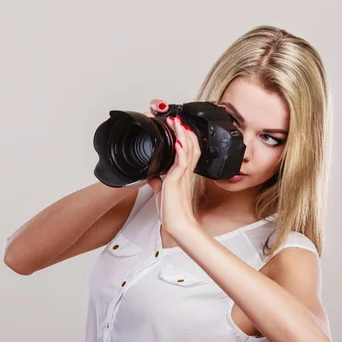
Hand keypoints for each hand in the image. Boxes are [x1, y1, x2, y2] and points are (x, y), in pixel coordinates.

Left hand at [144, 99, 201, 234]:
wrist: (177, 224)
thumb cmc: (171, 211)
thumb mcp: (162, 192)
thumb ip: (157, 181)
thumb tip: (151, 175)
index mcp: (182, 174)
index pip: (187, 151)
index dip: (185, 137)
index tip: (178, 127)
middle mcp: (185, 172)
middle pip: (190, 146)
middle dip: (184, 130)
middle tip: (177, 118)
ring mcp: (183, 175)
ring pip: (188, 149)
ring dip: (182, 134)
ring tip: (177, 122)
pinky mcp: (178, 180)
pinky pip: (182, 161)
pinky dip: (181, 149)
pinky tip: (178, 140)